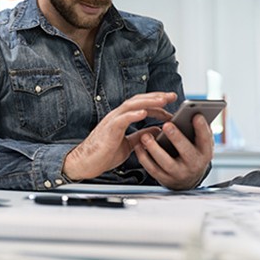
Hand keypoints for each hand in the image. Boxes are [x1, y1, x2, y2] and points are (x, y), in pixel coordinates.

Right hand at [62, 92, 176, 180]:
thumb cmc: (104, 154)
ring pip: (131, 105)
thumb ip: (141, 136)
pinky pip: (121, 119)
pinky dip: (133, 115)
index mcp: (121, 119)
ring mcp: (112, 121)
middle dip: (156, 97)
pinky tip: (144, 113)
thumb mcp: (129, 145)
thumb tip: (157, 131)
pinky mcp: (108, 129)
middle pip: (138, 101)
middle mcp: (116, 116)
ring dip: (148, 102)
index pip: (141, 105)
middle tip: (172, 96)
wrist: (86, 163)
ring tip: (162, 101)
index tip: (170, 105)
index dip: (156, 104)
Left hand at [133, 113, 213, 189]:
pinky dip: (144, 157)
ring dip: (155, 149)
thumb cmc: (192, 152)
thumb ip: (198, 130)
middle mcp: (194, 165)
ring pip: (166, 162)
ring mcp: (179, 174)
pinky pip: (153, 169)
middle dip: (176, 138)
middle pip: (186, 152)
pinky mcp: (165, 179)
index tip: (196, 115)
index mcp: (205, 153)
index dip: (202, 128)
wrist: (187, 180)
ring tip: (146, 136)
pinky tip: (139, 145)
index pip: (206, 140)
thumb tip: (194, 112)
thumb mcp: (200, 144)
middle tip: (166, 125)